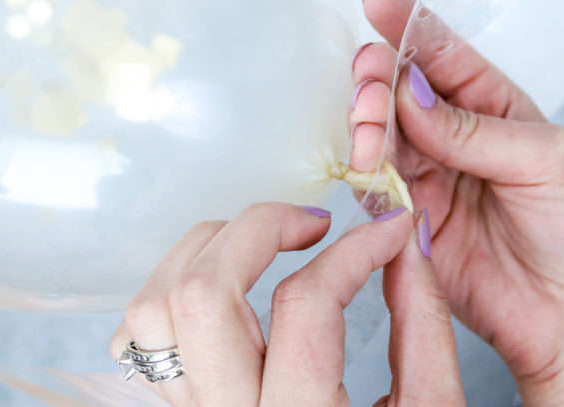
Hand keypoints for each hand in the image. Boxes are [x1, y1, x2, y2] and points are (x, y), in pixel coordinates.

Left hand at [111, 202, 463, 405]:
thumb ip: (423, 328)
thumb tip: (407, 244)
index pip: (307, 305)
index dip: (356, 249)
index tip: (389, 230)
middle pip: (202, 293)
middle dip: (259, 228)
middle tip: (313, 224)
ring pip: (155, 308)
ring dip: (209, 250)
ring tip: (265, 245)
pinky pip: (140, 339)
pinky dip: (173, 292)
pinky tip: (227, 289)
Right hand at [349, 0, 563, 405]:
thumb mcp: (545, 161)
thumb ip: (475, 129)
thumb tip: (412, 94)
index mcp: (496, 106)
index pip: (445, 54)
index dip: (409, 24)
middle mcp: (457, 136)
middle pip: (401, 91)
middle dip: (379, 79)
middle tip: (371, 82)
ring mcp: (431, 178)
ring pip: (381, 136)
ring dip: (368, 125)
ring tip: (371, 132)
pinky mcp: (410, 223)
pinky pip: (375, 188)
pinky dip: (364, 174)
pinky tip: (367, 167)